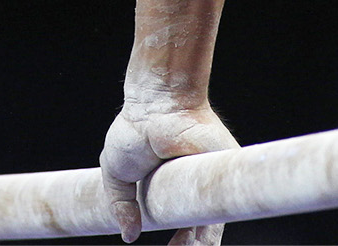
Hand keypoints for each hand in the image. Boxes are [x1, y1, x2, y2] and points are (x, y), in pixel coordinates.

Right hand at [99, 99, 239, 245]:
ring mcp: (208, 180)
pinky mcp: (220, 174)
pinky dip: (210, 233)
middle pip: (200, 227)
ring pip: (212, 224)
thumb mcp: (117, 173)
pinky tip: (196, 244)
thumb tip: (128, 235)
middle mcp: (193, 185)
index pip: (182, 221)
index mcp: (171, 186)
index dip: (180, 239)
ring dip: (202, 245)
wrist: (156, 104)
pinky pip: (220, 210)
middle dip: (190, 245)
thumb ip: (120, 204)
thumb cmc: (135, 130)